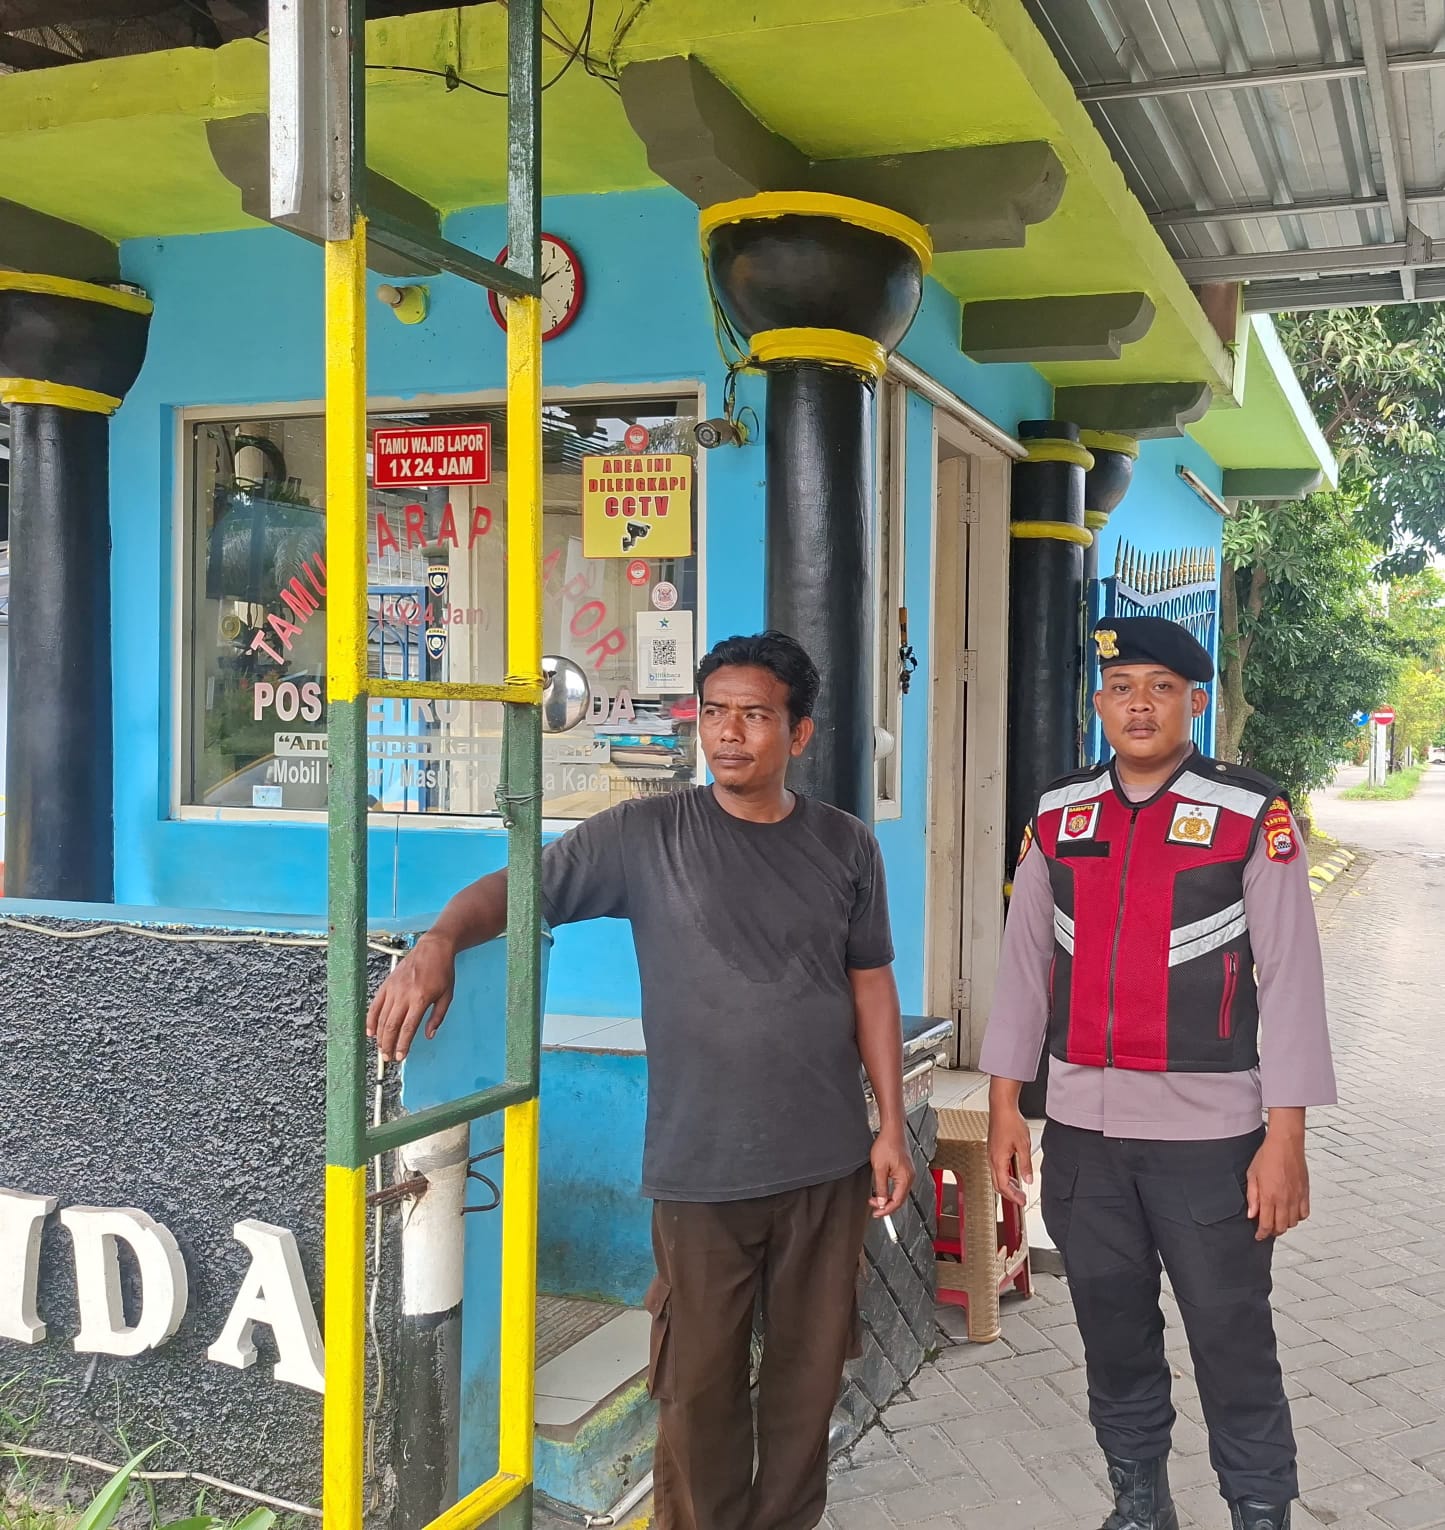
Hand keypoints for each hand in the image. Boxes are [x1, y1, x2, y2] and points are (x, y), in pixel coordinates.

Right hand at [366, 932, 457, 1062]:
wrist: (433, 948)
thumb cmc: (443, 972)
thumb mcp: (447, 996)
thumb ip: (437, 1017)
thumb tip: (428, 1036)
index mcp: (421, 999)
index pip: (408, 1028)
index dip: (402, 1045)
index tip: (400, 1057)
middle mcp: (404, 995)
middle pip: (391, 1026)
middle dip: (388, 1045)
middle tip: (388, 1058)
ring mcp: (393, 989)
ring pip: (382, 1018)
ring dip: (380, 1036)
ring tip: (381, 1049)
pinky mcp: (386, 984)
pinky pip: (375, 1005)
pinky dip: (371, 1020)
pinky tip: (370, 1032)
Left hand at [870, 1126, 913, 1217]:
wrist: (892, 1130)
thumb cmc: (887, 1144)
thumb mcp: (879, 1168)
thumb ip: (880, 1187)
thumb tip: (881, 1201)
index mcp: (905, 1178)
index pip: (897, 1202)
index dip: (885, 1210)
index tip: (876, 1213)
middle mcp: (910, 1177)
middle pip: (900, 1199)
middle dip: (886, 1205)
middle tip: (874, 1207)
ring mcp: (909, 1173)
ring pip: (899, 1193)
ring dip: (888, 1198)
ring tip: (876, 1199)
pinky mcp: (905, 1169)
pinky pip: (900, 1185)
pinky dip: (891, 1191)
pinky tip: (883, 1190)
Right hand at [988, 1102, 1033, 1207]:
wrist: (1001, 1107)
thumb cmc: (1010, 1122)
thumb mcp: (1024, 1145)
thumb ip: (1026, 1165)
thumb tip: (1028, 1179)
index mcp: (998, 1159)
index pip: (1004, 1185)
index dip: (1013, 1196)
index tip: (1021, 1201)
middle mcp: (992, 1158)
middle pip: (997, 1184)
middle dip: (1009, 1194)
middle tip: (1020, 1198)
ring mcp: (991, 1153)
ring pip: (996, 1176)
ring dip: (1007, 1184)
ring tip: (1019, 1188)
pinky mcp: (992, 1148)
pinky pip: (996, 1167)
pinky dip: (1004, 1175)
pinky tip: (1013, 1172)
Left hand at [1247, 1128, 1309, 1240]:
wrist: (1286, 1144)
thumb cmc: (1267, 1156)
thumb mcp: (1252, 1175)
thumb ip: (1252, 1197)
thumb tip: (1252, 1214)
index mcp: (1269, 1196)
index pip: (1266, 1224)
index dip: (1262, 1234)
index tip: (1258, 1236)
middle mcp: (1284, 1200)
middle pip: (1281, 1227)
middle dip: (1272, 1231)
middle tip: (1266, 1229)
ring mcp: (1296, 1197)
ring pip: (1293, 1223)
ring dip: (1285, 1225)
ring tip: (1277, 1220)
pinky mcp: (1305, 1193)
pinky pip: (1304, 1213)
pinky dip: (1298, 1217)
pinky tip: (1290, 1212)